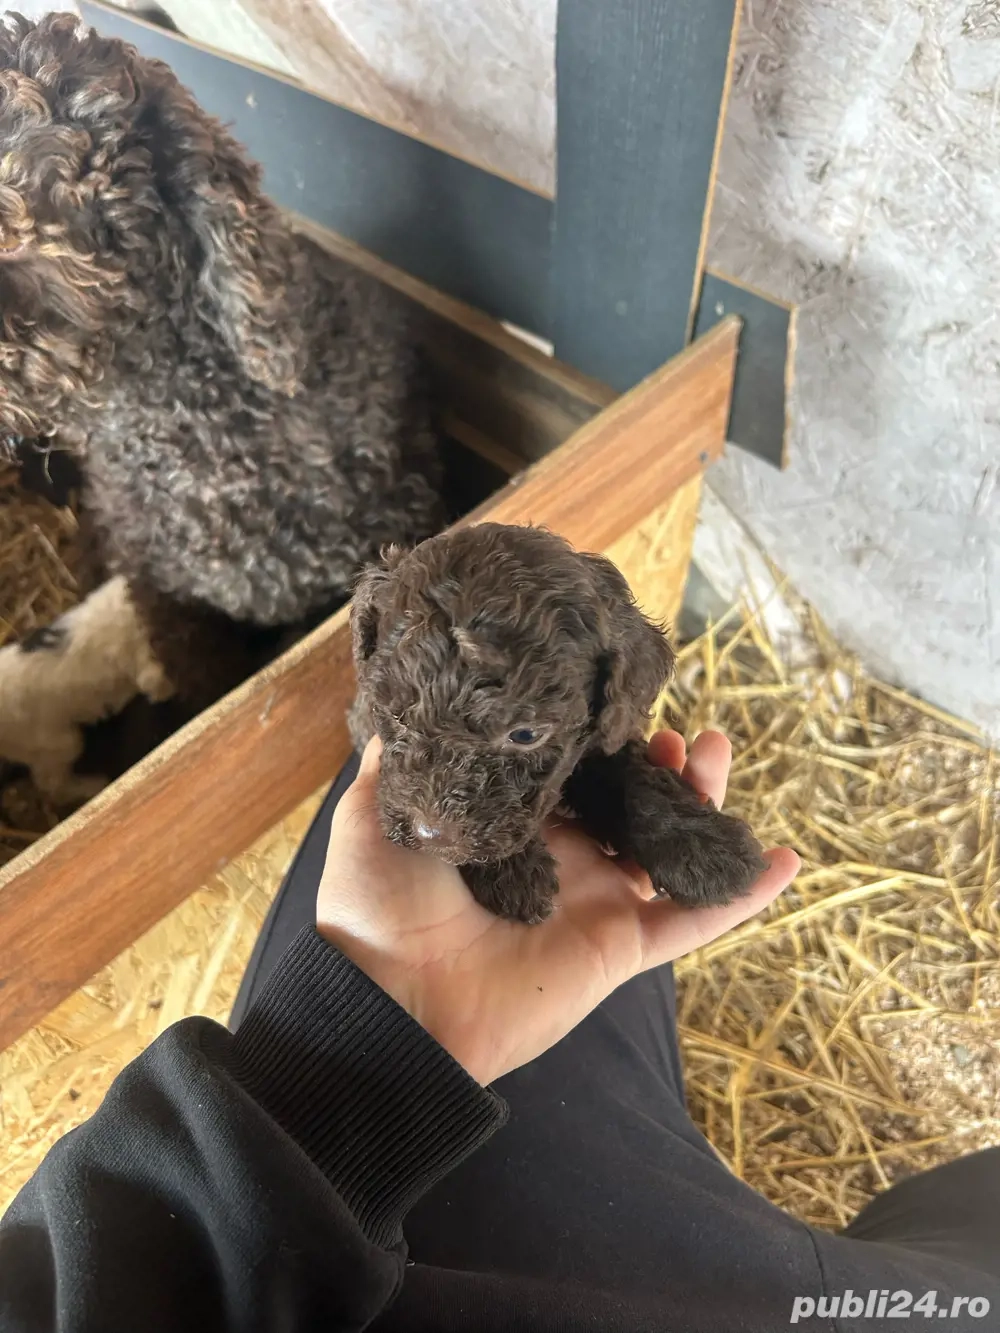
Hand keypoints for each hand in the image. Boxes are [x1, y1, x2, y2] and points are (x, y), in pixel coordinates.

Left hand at [317, 730, 798, 1085]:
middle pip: (628, 802)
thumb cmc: (376, 903)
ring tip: (713, 750)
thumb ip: (404, 754)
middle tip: (678, 730)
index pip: (570, 772)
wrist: (393, 1002)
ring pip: (667, 846)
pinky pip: (695, 919)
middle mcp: (558, 858)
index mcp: (508, 825)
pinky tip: (785, 860)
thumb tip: (420, 698)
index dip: (601, 739)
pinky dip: (743, 893)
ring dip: (701, 801)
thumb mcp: (379, 807)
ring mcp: (594, 902)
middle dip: (659, 761)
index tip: (622, 702)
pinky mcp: (620, 946)